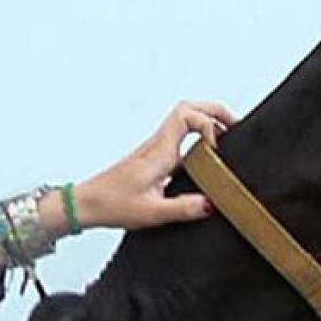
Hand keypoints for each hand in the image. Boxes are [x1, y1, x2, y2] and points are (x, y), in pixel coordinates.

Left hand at [73, 100, 237, 229]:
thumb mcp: (151, 213)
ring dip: (207, 122)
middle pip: (188, 108)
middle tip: (234, 126)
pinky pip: (180, 138)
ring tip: (227, 138)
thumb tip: (211, 203)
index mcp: (159, 152)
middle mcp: (157, 145)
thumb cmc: (111, 204)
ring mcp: (155, 150)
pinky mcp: (154, 159)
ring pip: (184, 120)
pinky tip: (207, 158)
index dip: (209, 124)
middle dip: (215, 111)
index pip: (187, 115)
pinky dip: (198, 139)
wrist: (86, 204)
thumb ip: (183, 208)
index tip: (218, 149)